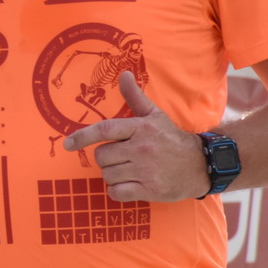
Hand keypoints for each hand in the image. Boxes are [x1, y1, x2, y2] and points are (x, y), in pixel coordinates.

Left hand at [60, 72, 207, 202]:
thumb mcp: (154, 115)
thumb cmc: (171, 139)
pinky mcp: (149, 190)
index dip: (83, 137)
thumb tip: (124, 74)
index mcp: (141, 128)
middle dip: (107, 158)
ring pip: (107, 175)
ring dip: (113, 175)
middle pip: (102, 156)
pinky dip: (118, 191)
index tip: (67, 144)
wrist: (200, 165)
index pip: (105, 130)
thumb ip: (134, 97)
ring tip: (131, 170)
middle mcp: (142, 148)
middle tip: (123, 157)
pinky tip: (131, 184)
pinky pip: (116, 192)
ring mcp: (146, 170)